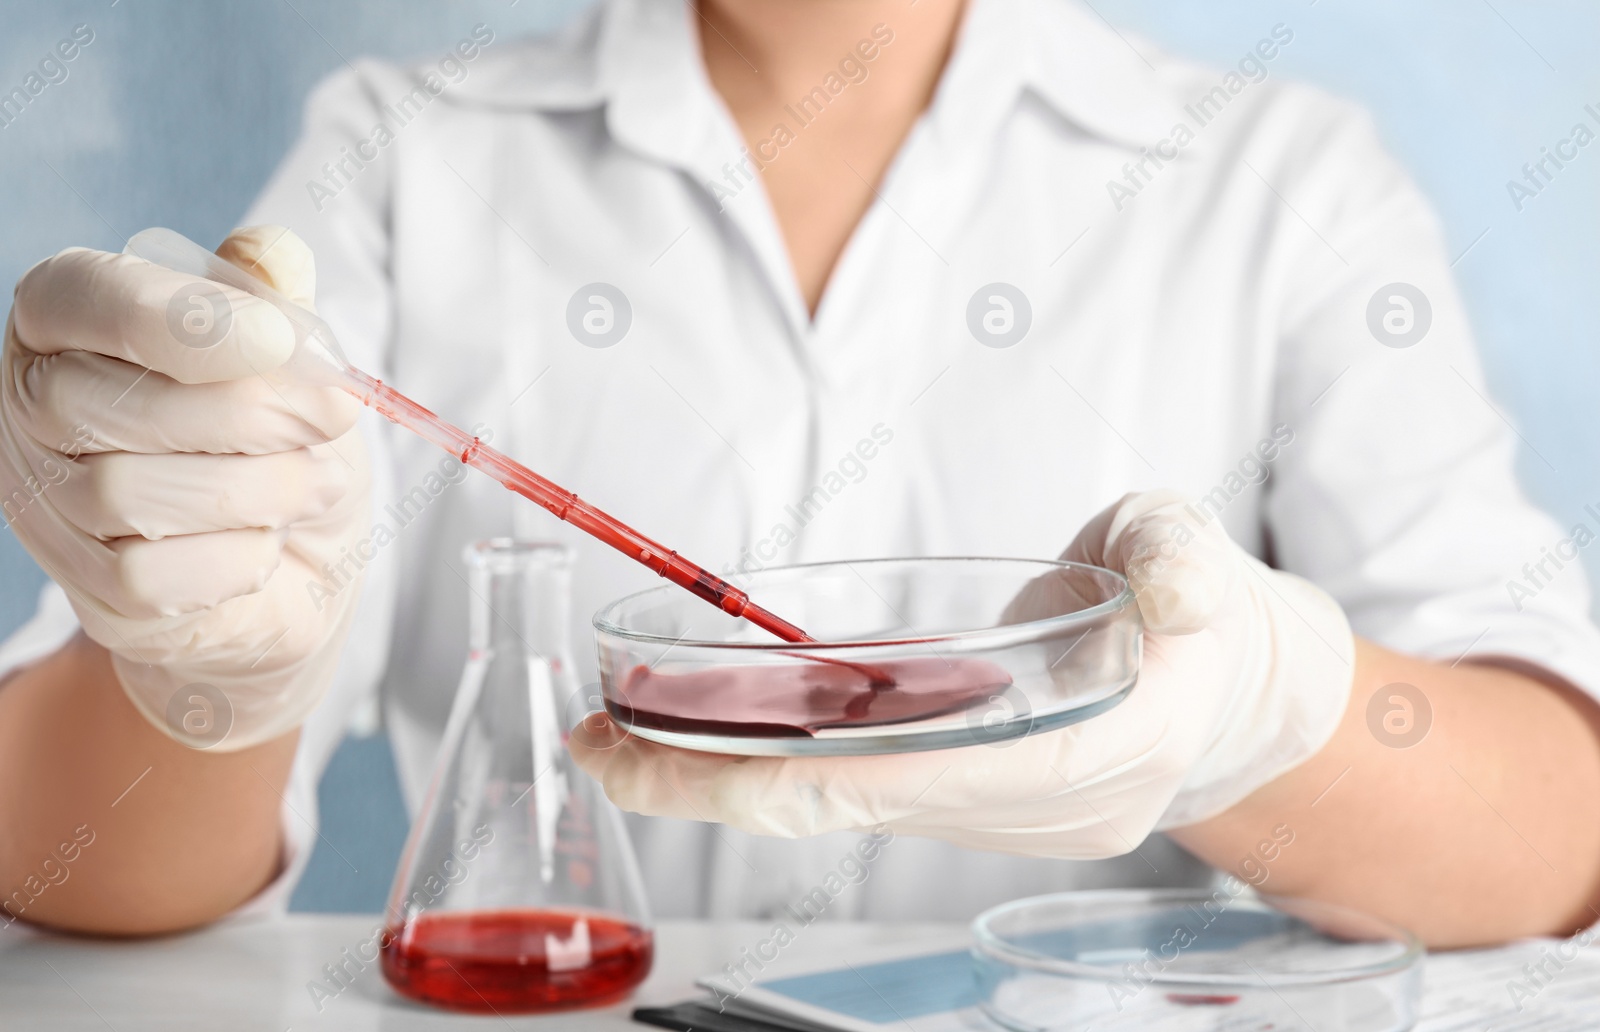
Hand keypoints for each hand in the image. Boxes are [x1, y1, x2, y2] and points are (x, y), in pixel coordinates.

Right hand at [0, 227, 369, 749]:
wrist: (304, 557)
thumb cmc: (283, 438)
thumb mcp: (296, 358)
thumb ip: (275, 300)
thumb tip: (271, 254)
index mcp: (70, 320)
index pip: (78, 294)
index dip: (179, 317)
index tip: (278, 338)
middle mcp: (32, 408)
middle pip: (111, 403)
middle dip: (249, 413)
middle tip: (330, 418)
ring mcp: (50, 506)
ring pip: (127, 494)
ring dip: (257, 487)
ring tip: (312, 480)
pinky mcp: (93, 592)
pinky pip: (150, 576)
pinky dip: (236, 557)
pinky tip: (267, 542)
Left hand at [570, 491, 1353, 857]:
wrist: (1231, 687)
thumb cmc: (1204, 611)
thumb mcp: (1202, 562)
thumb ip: (1186, 572)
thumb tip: (1179, 592)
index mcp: (1084, 759)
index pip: (903, 784)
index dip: (776, 776)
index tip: (663, 755)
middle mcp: (1023, 811)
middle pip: (842, 811)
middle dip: (708, 788)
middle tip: (593, 746)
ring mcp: (992, 817)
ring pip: (836, 811)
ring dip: (724, 781)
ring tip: (616, 736)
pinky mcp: (968, 797)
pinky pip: (852, 794)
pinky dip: (771, 768)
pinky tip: (704, 735)